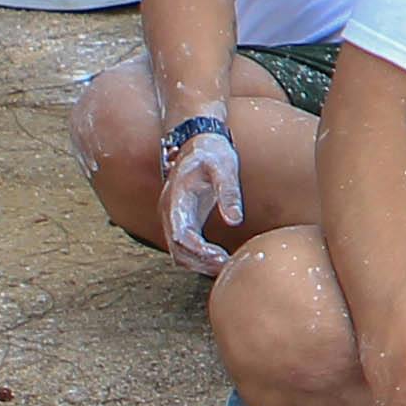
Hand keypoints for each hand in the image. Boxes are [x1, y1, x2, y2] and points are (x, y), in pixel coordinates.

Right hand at [154, 123, 245, 272]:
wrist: (197, 138)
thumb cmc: (211, 151)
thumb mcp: (224, 167)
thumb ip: (229, 192)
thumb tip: (235, 220)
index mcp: (176, 199)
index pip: (180, 236)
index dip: (198, 252)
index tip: (219, 258)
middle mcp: (169, 211)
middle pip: (177, 250)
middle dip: (199, 263)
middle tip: (225, 266)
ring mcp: (174, 216)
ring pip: (178, 251)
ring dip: (198, 263)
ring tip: (224, 266)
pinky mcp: (183, 218)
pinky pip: (185, 245)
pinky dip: (198, 256)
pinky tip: (218, 259)